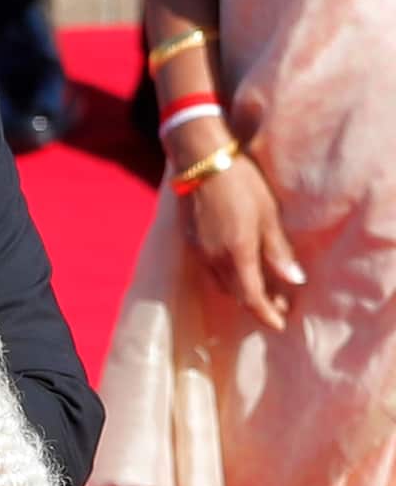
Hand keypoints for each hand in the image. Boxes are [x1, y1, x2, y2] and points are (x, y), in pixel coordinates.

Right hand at [179, 154, 305, 331]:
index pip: (252, 297)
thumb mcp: (268, 215)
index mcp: (237, 253)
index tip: (280, 324)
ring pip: (221, 282)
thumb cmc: (241, 183)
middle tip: (278, 305)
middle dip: (257, 304)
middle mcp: (214, 258)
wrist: (200, 160)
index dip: (267, 314)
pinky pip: (209, 268)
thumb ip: (278, 251)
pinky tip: (237, 266)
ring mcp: (199, 250)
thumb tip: (294, 280)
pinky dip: (226, 275)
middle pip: (236, 294)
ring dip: (240, 290)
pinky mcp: (190, 240)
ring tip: (260, 287)